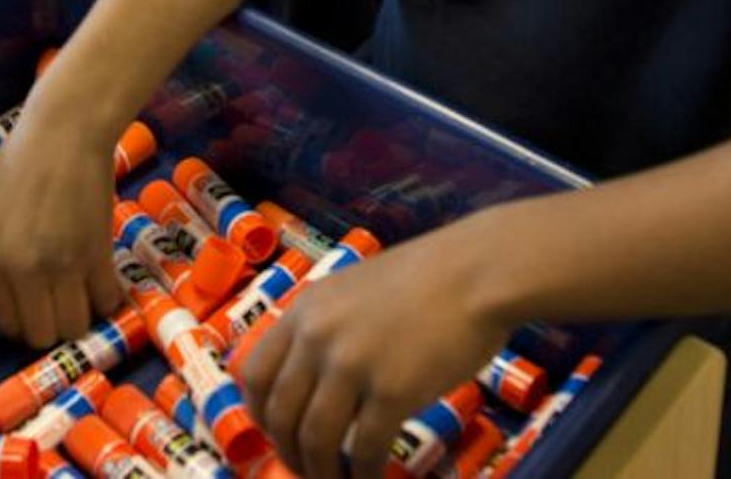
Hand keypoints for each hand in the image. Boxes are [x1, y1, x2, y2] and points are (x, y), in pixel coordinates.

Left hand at [0, 97, 124, 349]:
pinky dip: (107, 301)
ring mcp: (65, 265)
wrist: (66, 133)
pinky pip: (106, 299)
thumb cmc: (21, 156)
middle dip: (49, 329)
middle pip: (42, 335)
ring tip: (81, 300)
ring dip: (79, 319)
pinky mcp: (99, 254)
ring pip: (75, 326)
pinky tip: (104, 287)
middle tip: (57, 309)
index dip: (20, 325)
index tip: (32, 313)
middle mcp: (27, 269)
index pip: (7, 320)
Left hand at [240, 224, 512, 478]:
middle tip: (306, 470)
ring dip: (321, 473)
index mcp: (305, 310)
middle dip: (289, 453)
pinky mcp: (392, 392)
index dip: (259, 415)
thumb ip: (328, 327)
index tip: (275, 435)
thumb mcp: (354, 290)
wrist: (476, 271)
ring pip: (316, 440)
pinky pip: (365, 450)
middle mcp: (317, 338)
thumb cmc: (427, 277)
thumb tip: (316, 377)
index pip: (254, 374)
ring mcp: (352, 365)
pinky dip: (364, 475)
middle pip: (281, 415)